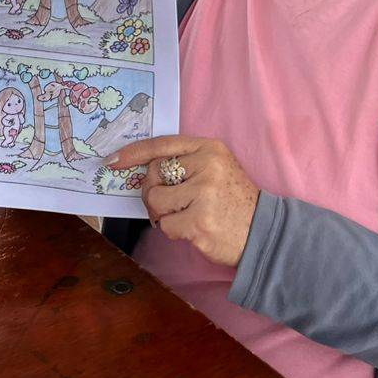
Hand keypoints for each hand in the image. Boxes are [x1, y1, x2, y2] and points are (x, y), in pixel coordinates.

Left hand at [108, 135, 260, 267]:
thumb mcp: (216, 168)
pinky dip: (175, 231)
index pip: (163, 145)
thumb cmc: (233, 201)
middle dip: (154, 192)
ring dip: (165, 214)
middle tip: (171, 203)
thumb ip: (185, 163)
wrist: (263, 232)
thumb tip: (143, 171)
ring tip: (187, 216)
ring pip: (156, 201)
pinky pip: (166, 225)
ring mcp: (203, 195)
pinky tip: (195, 229)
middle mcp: (207, 166)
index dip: (134, 152)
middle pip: (154, 175)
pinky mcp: (199, 223)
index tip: (113, 160)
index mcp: (209, 148)